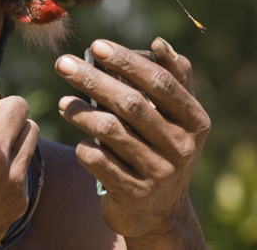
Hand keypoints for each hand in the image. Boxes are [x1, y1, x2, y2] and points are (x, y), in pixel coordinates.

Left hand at [55, 38, 209, 248]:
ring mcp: (159, 173)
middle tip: (62, 63)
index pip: (160, 82)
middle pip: (132, 104)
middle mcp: (181, 147)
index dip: (128, 61)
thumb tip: (160, 43)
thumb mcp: (177, 119)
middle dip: (93, 79)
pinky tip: (78, 142)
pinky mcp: (135, 194)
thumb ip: (173, 81)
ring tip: (62, 103)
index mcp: (194, 121)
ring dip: (82, 113)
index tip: (96, 45)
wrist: (160, 213)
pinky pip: (101, 163)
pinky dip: (85, 148)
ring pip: (112, 132)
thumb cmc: (161, 149)